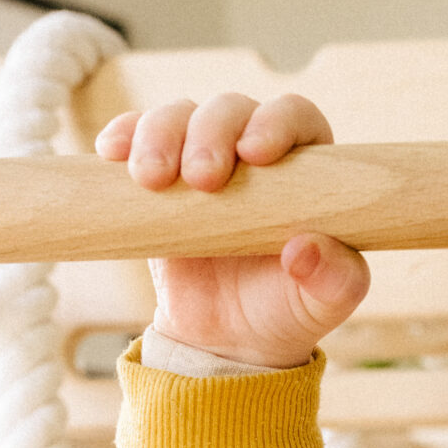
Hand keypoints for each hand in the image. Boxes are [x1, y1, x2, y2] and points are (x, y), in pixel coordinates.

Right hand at [94, 92, 370, 369]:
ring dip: (160, 134)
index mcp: (305, 167)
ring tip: (151, 179)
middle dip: (210, 132)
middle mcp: (252, 149)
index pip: (294, 117)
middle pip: (230, 109)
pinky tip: (112, 153)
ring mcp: (200, 155)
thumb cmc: (286, 309)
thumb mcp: (323, 303)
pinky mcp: (158, 172)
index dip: (274, 122)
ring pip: (178, 114)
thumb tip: (304, 251)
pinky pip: (136, 134)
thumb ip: (335, 280)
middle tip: (199, 178)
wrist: (227, 338)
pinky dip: (123, 135)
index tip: (253, 153)